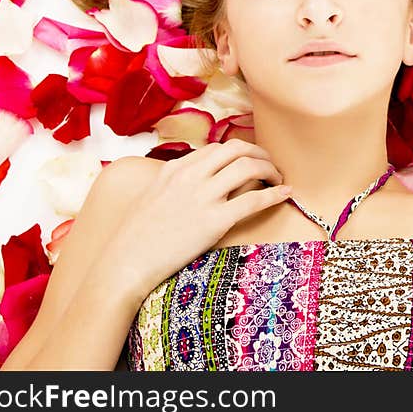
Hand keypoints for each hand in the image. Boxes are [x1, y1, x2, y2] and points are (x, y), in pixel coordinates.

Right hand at [108, 138, 290, 293]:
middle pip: (237, 149)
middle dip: (260, 153)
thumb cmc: (136, 237)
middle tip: (271, 165)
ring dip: (271, 170)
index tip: (251, 160)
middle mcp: (190, 176)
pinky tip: (285, 194)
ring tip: (278, 179)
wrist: (126, 263)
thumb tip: (193, 179)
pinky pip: (254, 199)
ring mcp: (203, 197)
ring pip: (250, 167)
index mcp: (175, 169)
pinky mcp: (215, 221)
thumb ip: (172, 182)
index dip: (240, 151)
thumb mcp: (151, 196)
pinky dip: (275, 193)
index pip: (216, 148)